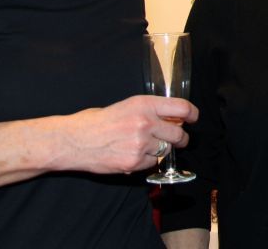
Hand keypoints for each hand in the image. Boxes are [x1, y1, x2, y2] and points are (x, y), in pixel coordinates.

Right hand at [53, 95, 197, 174]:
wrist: (73, 140)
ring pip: (166, 150)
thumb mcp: (126, 106)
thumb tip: (171, 117)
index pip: (182, 108)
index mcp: (143, 104)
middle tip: (177, 139)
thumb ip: (149, 111)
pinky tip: (133, 154)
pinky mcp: (134, 162)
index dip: (192, 114)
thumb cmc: (96, 121)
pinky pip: (152, 163)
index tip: (193, 118)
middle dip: (181, 138)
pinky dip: (147, 161)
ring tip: (145, 145)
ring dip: (161, 149)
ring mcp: (140, 144)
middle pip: (179, 134)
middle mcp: (145, 122)